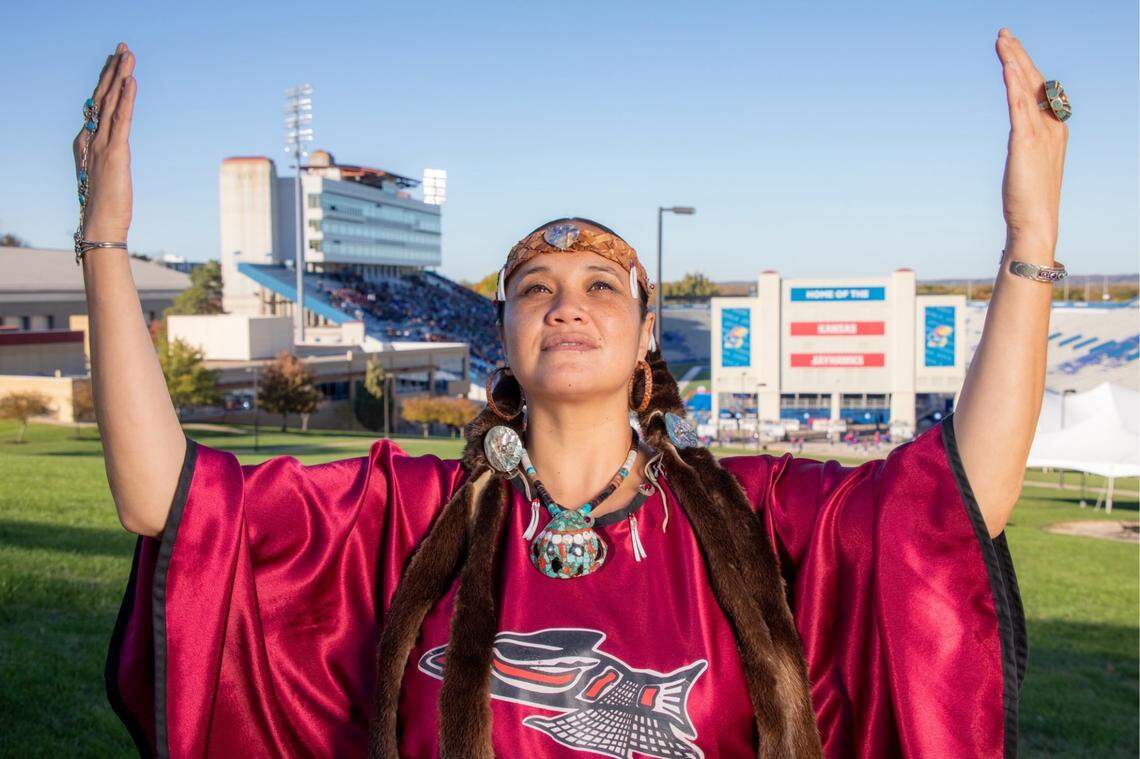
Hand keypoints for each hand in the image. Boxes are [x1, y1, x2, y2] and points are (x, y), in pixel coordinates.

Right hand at [73, 42, 135, 242]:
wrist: (102, 223)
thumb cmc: (107, 204)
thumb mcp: (107, 174)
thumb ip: (108, 157)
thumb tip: (115, 149)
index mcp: (88, 142)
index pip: (98, 104)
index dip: (107, 82)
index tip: (115, 62)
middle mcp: (91, 138)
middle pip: (103, 97)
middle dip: (113, 71)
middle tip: (122, 48)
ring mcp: (102, 144)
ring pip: (111, 103)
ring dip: (120, 77)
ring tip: (128, 55)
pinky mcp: (116, 153)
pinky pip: (122, 120)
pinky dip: (126, 99)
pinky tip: (131, 81)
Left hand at [995, 29, 1067, 254]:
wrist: (1035, 222)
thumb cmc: (1029, 201)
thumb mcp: (1029, 166)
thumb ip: (1027, 147)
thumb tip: (1020, 142)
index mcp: (1055, 130)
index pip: (1041, 91)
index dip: (1026, 69)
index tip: (1012, 52)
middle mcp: (1052, 126)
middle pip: (1035, 81)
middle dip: (1019, 55)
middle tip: (1004, 35)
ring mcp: (1040, 132)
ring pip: (1027, 87)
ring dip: (1014, 60)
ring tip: (1002, 40)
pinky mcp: (1025, 140)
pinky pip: (1019, 104)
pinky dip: (1013, 82)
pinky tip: (1006, 66)